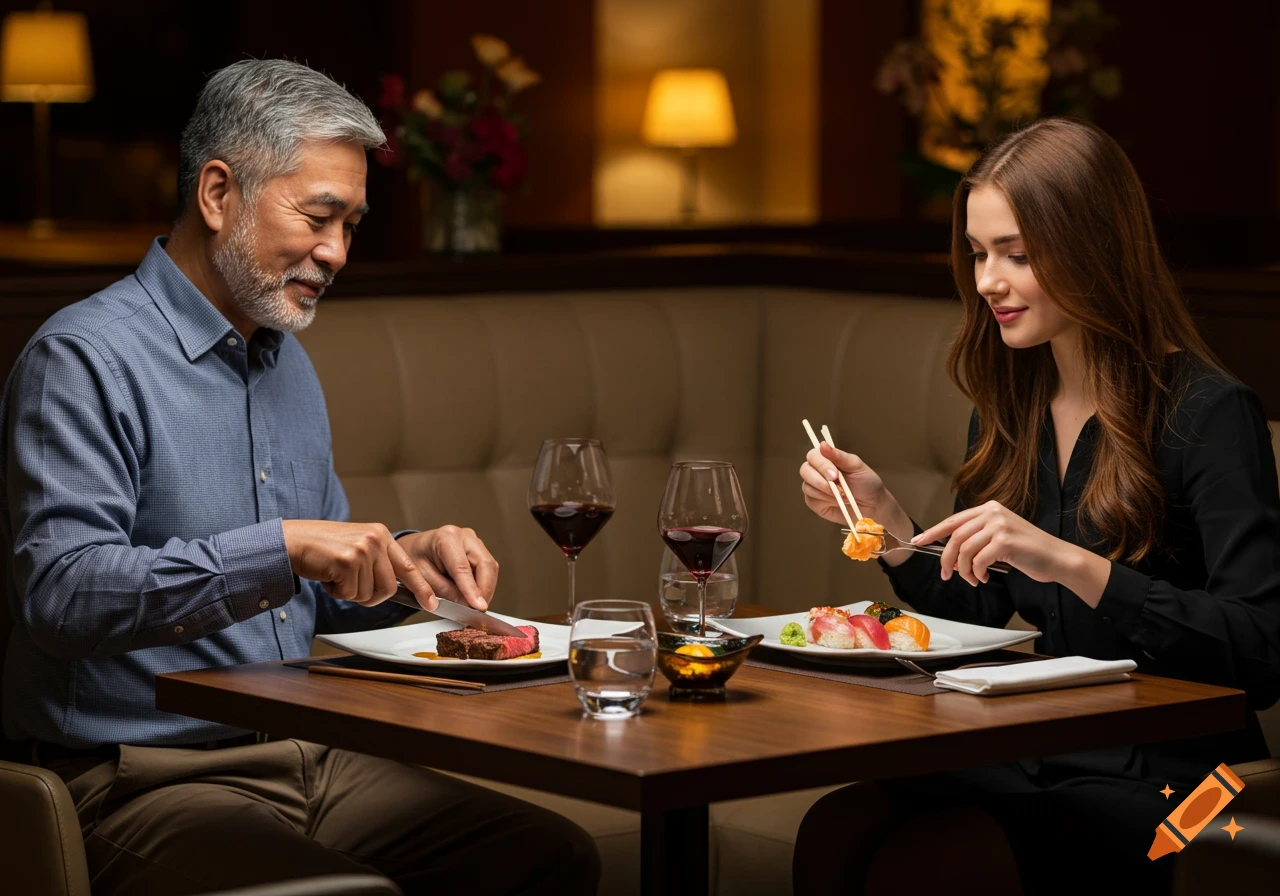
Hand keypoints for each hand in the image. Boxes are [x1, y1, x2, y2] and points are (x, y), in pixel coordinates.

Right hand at [282, 520, 436, 609]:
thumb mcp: (358, 547)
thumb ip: (377, 561)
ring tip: (336, 575)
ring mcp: (362, 549)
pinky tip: (328, 576)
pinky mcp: (347, 561)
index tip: (432, 603)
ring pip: (369, 593)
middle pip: (389, 588)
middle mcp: (375, 539)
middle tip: (350, 586)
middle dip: (370, 596)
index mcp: (381, 535)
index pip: (408, 566)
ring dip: (350, 593)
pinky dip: (337, 592)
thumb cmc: (322, 548)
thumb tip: (392, 586)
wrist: (292, 541)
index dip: (421, 588)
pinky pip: (351, 593)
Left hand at [396, 526, 498, 610]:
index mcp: (446, 537)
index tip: (478, 607)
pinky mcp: (479, 551)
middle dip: (484, 590)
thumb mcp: (420, 577)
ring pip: (490, 568)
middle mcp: (465, 536)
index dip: (472, 589)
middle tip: (478, 610)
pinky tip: (473, 596)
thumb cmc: (413, 558)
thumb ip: (444, 591)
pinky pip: (487, 570)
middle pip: (485, 564)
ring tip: (474, 605)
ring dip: (485, 589)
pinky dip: (483, 585)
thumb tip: (465, 604)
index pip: (462, 567)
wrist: (414, 548)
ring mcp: (474, 542)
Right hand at [799, 443, 912, 539]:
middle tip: (838, 489)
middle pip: (804, 470)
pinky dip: (825, 501)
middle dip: (821, 481)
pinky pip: (810, 500)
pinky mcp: (813, 502)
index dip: (821, 465)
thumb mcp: (856, 466)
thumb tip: (822, 444)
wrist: (872, 505)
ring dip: (826, 493)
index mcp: (825, 458)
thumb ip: (839, 456)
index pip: (812, 456)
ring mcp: (812, 486)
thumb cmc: (866, 482)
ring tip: (844, 496)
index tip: (835, 474)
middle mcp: (816, 471)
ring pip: (807, 487)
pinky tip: (838, 502)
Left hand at [914, 500, 1069, 585]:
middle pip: (955, 537)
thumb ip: (975, 542)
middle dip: (946, 559)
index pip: (953, 521)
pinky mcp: (1005, 540)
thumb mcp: (998, 540)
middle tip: (946, 574)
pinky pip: (978, 560)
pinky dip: (977, 573)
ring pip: (964, 550)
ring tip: (972, 579)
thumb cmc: (1028, 551)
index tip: (917, 541)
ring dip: (964, 570)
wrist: (1057, 558)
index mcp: (989, 509)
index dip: (932, 532)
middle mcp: (992, 513)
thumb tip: (950, 558)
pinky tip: (984, 577)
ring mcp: (999, 525)